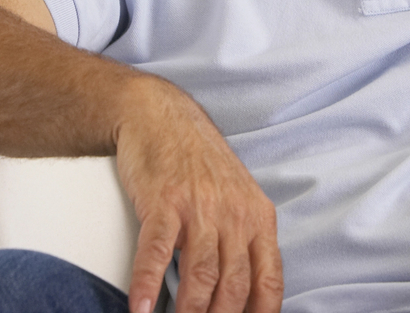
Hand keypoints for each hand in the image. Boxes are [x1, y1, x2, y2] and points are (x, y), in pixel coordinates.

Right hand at [114, 79, 282, 312]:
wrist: (161, 115)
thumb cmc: (197, 160)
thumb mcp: (237, 196)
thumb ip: (244, 239)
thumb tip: (244, 292)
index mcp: (257, 217)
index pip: (268, 281)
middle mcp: (233, 214)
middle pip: (233, 287)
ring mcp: (198, 208)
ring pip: (200, 276)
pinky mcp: (163, 202)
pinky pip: (156, 254)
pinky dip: (148, 286)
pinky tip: (141, 309)